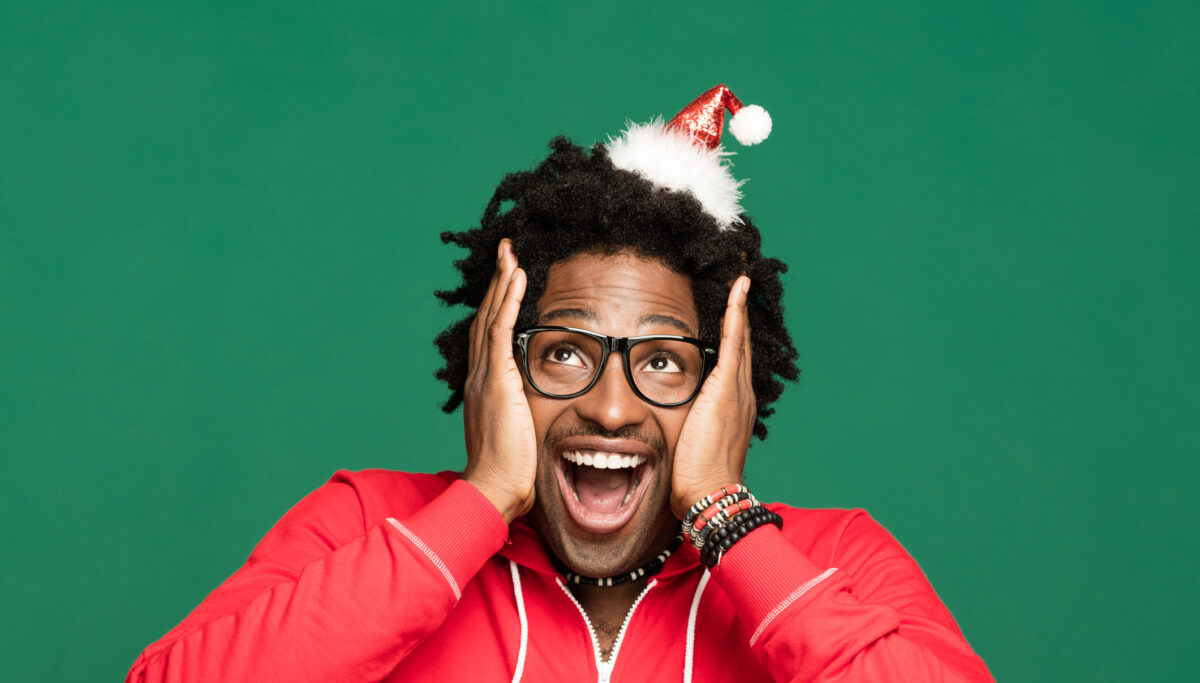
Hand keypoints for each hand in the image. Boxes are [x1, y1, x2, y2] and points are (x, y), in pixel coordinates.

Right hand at [461, 239, 537, 522]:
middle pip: (487, 317)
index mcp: (486, 388)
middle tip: (505, 253)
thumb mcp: (521, 435)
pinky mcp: (497, 379)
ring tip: (510, 253)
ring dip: (501, 281)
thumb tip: (545, 412)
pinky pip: (501, 329)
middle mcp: (480, 376)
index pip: (491, 336)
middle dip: (496, 284)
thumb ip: (529, 416)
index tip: (507, 282)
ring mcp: (486, 375)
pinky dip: (507, 299)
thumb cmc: (511, 474)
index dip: (498, 306)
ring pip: (491, 316)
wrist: (494, 491)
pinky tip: (516, 275)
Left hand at [670, 276, 756, 518]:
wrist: (709, 495)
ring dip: (739, 305)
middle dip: (740, 313)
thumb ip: (680, 429)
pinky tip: (738, 288)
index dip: (732, 335)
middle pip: (742, 344)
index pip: (732, 362)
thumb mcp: (688, 446)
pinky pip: (734, 341)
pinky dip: (736, 313)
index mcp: (731, 408)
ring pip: (740, 337)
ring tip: (741, 277)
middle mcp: (740, 394)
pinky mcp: (726, 388)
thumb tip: (656, 424)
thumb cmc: (695, 481)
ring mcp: (736, 389)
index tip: (730, 311)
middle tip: (741, 281)